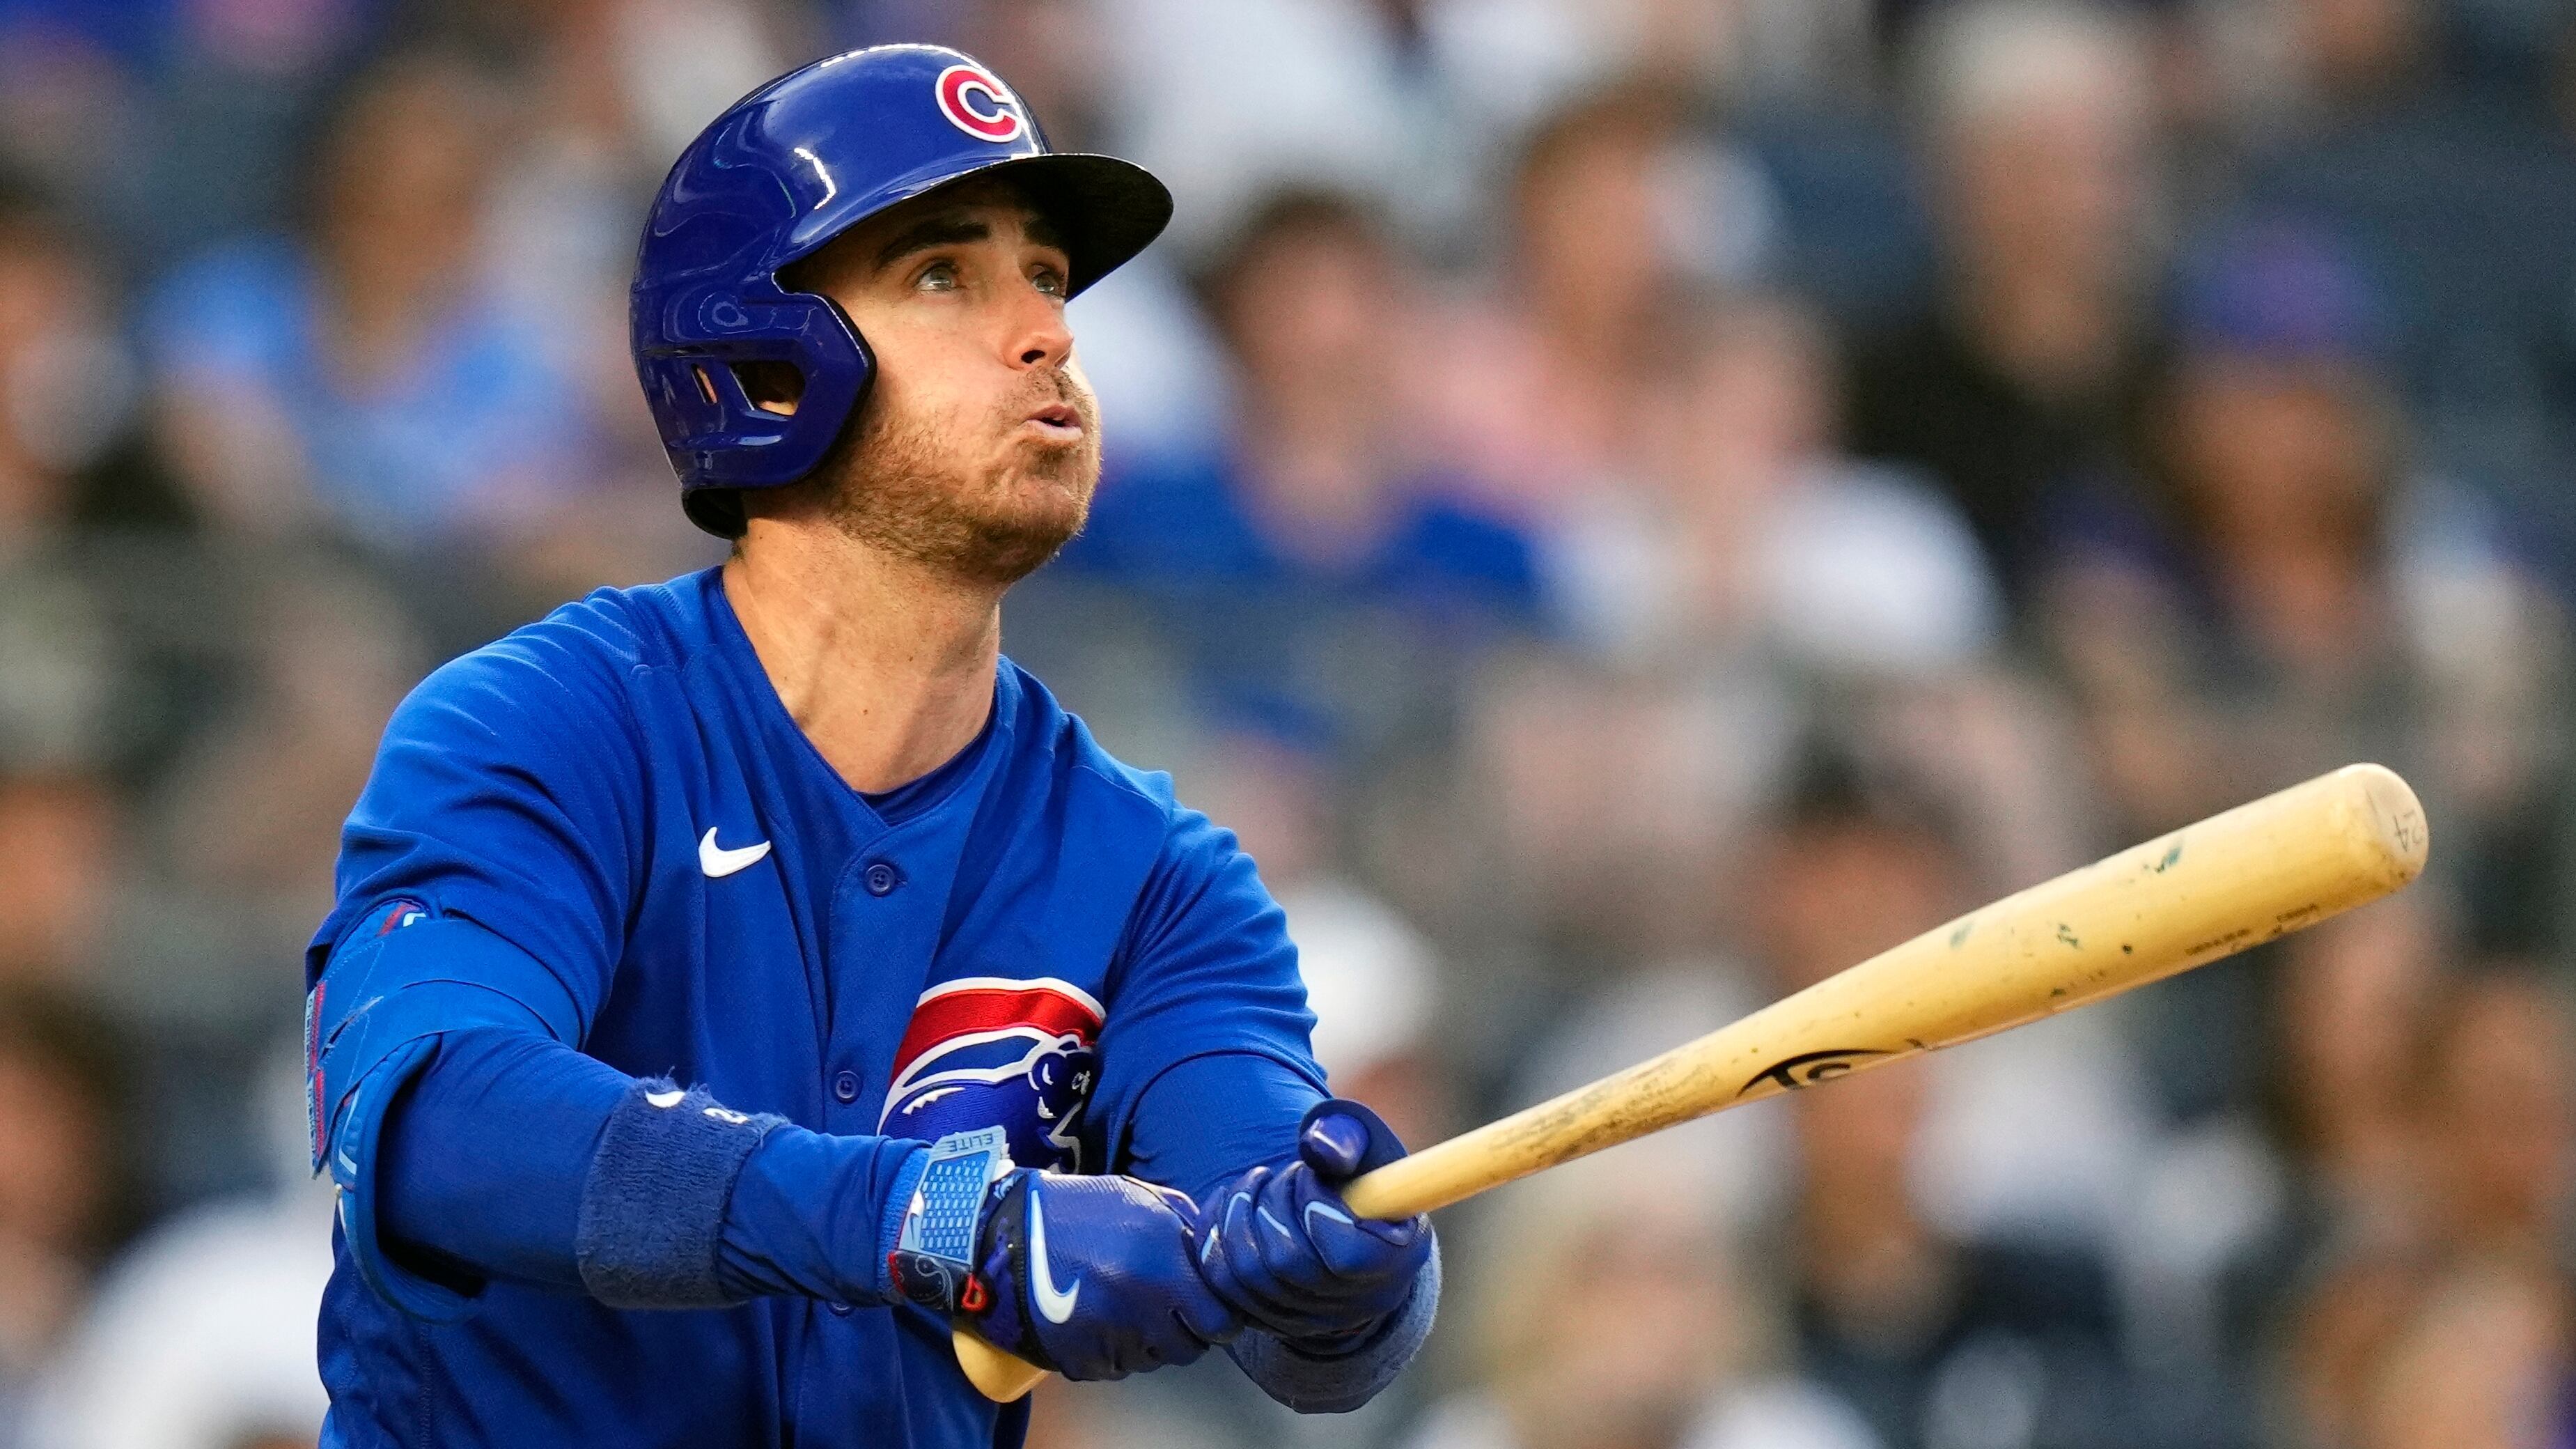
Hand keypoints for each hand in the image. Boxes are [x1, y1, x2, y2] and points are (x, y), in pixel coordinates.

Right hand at [889, 1134, 1238, 1381]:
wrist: (1005, 1236)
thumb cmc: (1079, 1210)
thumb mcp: (1143, 1199)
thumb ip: (1188, 1229)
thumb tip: (1216, 1258)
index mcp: (1165, 1270)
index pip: (1221, 1323)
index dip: (1218, 1315)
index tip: (1206, 1304)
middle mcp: (1142, 1311)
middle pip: (1190, 1348)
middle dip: (1185, 1329)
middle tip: (1164, 1304)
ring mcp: (1110, 1341)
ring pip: (1153, 1359)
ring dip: (1148, 1339)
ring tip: (1123, 1303)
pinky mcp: (1081, 1361)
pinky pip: (1115, 1367)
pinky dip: (1113, 1350)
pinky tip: (1097, 1317)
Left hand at [1192, 1099, 1430, 1344]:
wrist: (1345, 1217)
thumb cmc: (1358, 1173)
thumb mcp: (1365, 1143)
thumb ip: (1345, 1136)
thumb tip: (1316, 1147)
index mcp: (1395, 1260)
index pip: (1346, 1254)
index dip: (1315, 1207)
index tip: (1312, 1176)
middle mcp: (1356, 1303)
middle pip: (1286, 1263)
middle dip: (1271, 1203)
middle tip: (1280, 1174)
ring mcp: (1310, 1319)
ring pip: (1246, 1277)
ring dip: (1238, 1216)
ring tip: (1256, 1186)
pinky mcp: (1269, 1320)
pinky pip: (1222, 1286)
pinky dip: (1214, 1238)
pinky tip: (1230, 1205)